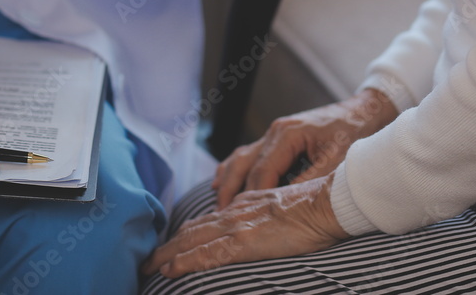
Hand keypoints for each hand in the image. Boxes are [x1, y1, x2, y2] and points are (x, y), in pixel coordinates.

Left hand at [142, 173, 349, 278]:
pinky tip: (170, 270)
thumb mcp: (281, 207)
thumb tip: (255, 230)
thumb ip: (262, 215)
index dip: (185, 235)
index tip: (171, 247)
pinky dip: (185, 262)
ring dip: (168, 255)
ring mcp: (237, 227)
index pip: (206, 222)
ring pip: (191, 241)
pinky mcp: (244, 242)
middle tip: (148, 261)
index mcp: (244, 205)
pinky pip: (207, 254)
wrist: (327, 204)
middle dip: (168, 246)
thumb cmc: (314, 208)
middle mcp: (235, 213)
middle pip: (191, 230)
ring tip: (150, 267)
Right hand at [213, 88, 398, 207]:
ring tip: (218, 205)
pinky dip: (235, 169)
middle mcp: (276, 131)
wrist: (368, 110)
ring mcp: (276, 133)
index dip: (253, 199)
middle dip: (230, 191)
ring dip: (228, 181)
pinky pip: (250, 154)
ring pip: (242, 158)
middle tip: (219, 218)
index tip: (244, 221)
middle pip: (243, 164)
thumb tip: (285, 203)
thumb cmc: (356, 133)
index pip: (261, 172)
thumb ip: (309, 180)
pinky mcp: (281, 137)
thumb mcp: (336, 160)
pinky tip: (221, 182)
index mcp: (287, 135)